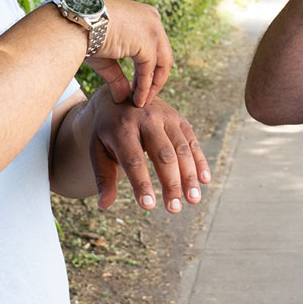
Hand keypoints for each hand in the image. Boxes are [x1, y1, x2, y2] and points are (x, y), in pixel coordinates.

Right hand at [85, 0, 173, 107]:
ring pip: (161, 63)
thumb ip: (117, 76)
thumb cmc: (85, 35)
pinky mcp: (148, 42)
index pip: (155, 45)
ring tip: (141, 103)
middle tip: (144, 98)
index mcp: (144, 15)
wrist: (77, 23)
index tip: (138, 86)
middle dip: (155, 79)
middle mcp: (153, 18)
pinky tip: (137, 100)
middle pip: (163, 54)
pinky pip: (149, 71)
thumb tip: (122, 98)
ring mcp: (153, 29)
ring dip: (152, 86)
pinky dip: (144, 88)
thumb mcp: (106, 56)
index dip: (150, 68)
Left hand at [86, 93, 210, 211]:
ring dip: (189, 176)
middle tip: (174, 209)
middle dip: (170, 183)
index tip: (148, 206)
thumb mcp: (97, 149)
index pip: (134, 160)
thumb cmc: (107, 130)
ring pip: (181, 149)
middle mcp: (146, 119)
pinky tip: (204, 180)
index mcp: (122, 128)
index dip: (142, 183)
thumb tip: (104, 205)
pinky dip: (199, 161)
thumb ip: (103, 176)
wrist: (118, 94)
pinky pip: (192, 141)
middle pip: (163, 155)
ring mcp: (165, 116)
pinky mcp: (178, 118)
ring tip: (193, 199)